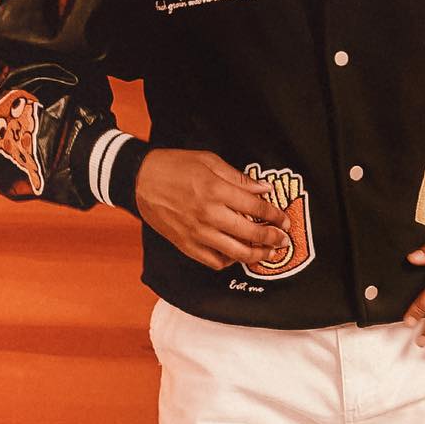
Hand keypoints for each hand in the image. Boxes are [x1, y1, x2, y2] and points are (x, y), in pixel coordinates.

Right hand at [132, 148, 289, 269]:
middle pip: (251, 234)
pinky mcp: (186, 245)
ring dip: (257, 256)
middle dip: (273, 238)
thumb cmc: (174, 166)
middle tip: (283, 239)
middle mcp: (209, 215)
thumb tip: (264, 189)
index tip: (284, 220)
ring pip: (236, 253)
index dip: (275, 216)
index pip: (256, 208)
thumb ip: (239, 178)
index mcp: (215, 190)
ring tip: (269, 254)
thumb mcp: (209, 161)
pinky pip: (214, 262)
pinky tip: (238, 255)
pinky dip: (230, 262)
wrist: (139, 180)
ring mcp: (197, 233)